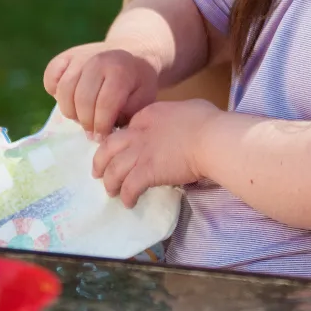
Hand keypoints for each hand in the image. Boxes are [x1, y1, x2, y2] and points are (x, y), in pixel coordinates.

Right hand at [43, 43, 158, 139]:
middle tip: (92, 130)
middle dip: (86, 122)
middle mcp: (98, 60)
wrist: (134, 55)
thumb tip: (105, 133)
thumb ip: (127, 115)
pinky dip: (55, 91)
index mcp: (121, 70)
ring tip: (83, 116)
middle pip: (82, 100)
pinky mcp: (66, 56)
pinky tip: (70, 98)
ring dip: (71, 110)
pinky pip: (51, 76)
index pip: (104, 104)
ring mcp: (80, 56)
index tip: (103, 136)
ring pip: (64, 91)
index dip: (101, 126)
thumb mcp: (143, 98)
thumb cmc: (138, 82)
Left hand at [92, 99, 218, 207]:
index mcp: (148, 115)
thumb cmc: (207, 121)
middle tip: (99, 173)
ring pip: (113, 171)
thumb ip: (173, 115)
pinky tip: (130, 202)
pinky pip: (129, 188)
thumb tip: (177, 123)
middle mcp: (138, 134)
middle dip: (100, 162)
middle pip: (108, 149)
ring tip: (113, 192)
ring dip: (110, 183)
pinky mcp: (145, 173)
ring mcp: (139, 154)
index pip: (125, 128)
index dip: (121, 142)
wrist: (211, 139)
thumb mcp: (187, 108)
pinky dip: (127, 197)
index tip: (122, 151)